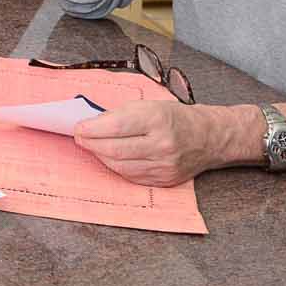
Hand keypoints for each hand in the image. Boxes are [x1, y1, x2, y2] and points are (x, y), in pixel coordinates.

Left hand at [70, 99, 230, 185]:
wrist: (208, 137)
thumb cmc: (174, 117)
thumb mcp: (148, 105)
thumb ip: (120, 115)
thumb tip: (91, 125)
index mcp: (157, 119)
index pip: (116, 126)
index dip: (91, 129)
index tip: (77, 127)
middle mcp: (162, 145)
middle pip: (115, 150)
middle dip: (91, 144)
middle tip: (79, 138)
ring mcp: (164, 166)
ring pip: (120, 166)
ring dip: (101, 156)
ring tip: (92, 147)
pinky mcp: (164, 180)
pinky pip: (131, 176)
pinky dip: (116, 167)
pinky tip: (109, 158)